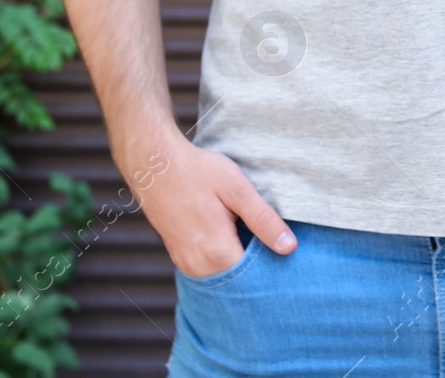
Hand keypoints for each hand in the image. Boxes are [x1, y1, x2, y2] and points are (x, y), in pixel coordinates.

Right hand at [123, 131, 296, 277]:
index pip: (256, 277)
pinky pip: (210, 269)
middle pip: (240, 279)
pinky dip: (225, 258)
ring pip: (225, 275)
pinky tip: (232, 234)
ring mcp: (186, 265)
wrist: (154, 165)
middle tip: (272, 238)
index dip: (274, 264)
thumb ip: (263, 220)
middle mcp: (199, 267)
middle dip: (258, 265)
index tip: (285, 248)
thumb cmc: (198, 172)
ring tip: (251, 233)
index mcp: (217, 252)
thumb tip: (289, 247)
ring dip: (241, 261)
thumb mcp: (238, 190)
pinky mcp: (180, 258)